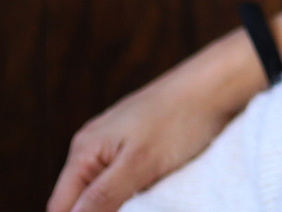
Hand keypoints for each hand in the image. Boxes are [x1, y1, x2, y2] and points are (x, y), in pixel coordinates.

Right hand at [47, 9, 281, 211]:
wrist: (220, 83)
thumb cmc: (182, 118)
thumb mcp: (140, 164)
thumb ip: (102, 197)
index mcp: (84, 151)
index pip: (61, 208)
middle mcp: (93, 147)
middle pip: (80, 202)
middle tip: (139, 209)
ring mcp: (116, 144)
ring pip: (104, 192)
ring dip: (119, 206)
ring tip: (147, 201)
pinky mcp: (140, 145)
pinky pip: (124, 179)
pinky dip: (135, 193)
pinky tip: (153, 195)